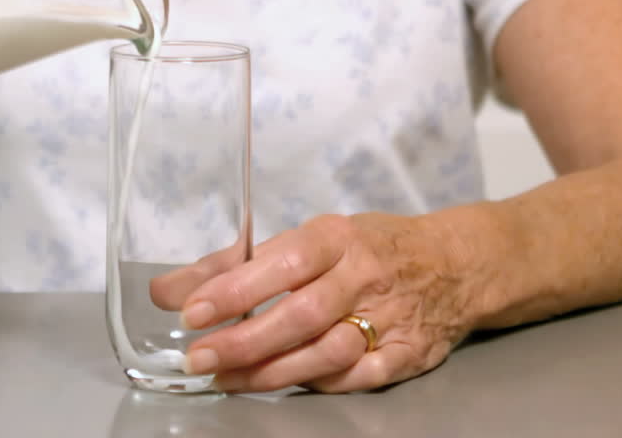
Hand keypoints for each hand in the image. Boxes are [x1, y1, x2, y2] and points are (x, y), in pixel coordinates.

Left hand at [153, 213, 476, 392]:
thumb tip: (166, 291)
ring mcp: (388, 317)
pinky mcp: (406, 354)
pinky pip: (358, 379)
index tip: (192, 310)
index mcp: (335, 238)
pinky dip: (320, 384)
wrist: (455, 264)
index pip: (281, 262)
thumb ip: (233, 266)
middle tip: (200, 357)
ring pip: (327, 352)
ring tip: (227, 379)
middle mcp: (363, 276)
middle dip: (244, 340)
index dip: (235, 288)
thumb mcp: (304, 240)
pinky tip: (286, 384)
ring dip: (271, 371)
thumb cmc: (365, 249)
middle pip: (300, 315)